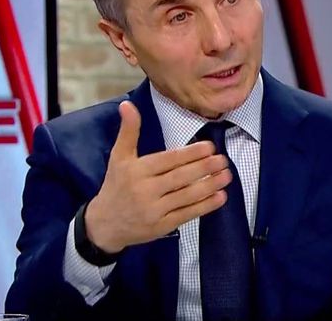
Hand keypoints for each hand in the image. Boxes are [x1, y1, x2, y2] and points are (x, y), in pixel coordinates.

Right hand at [84, 101, 230, 252]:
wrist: (104, 224)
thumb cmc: (115, 186)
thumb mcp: (118, 157)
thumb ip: (128, 131)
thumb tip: (127, 104)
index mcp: (137, 170)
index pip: (169, 160)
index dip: (190, 153)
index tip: (210, 146)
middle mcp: (145, 190)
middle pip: (181, 177)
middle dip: (205, 168)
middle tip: (223, 160)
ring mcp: (154, 210)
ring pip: (187, 196)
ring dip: (210, 185)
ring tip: (227, 175)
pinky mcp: (162, 227)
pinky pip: (187, 214)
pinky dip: (205, 206)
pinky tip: (220, 197)